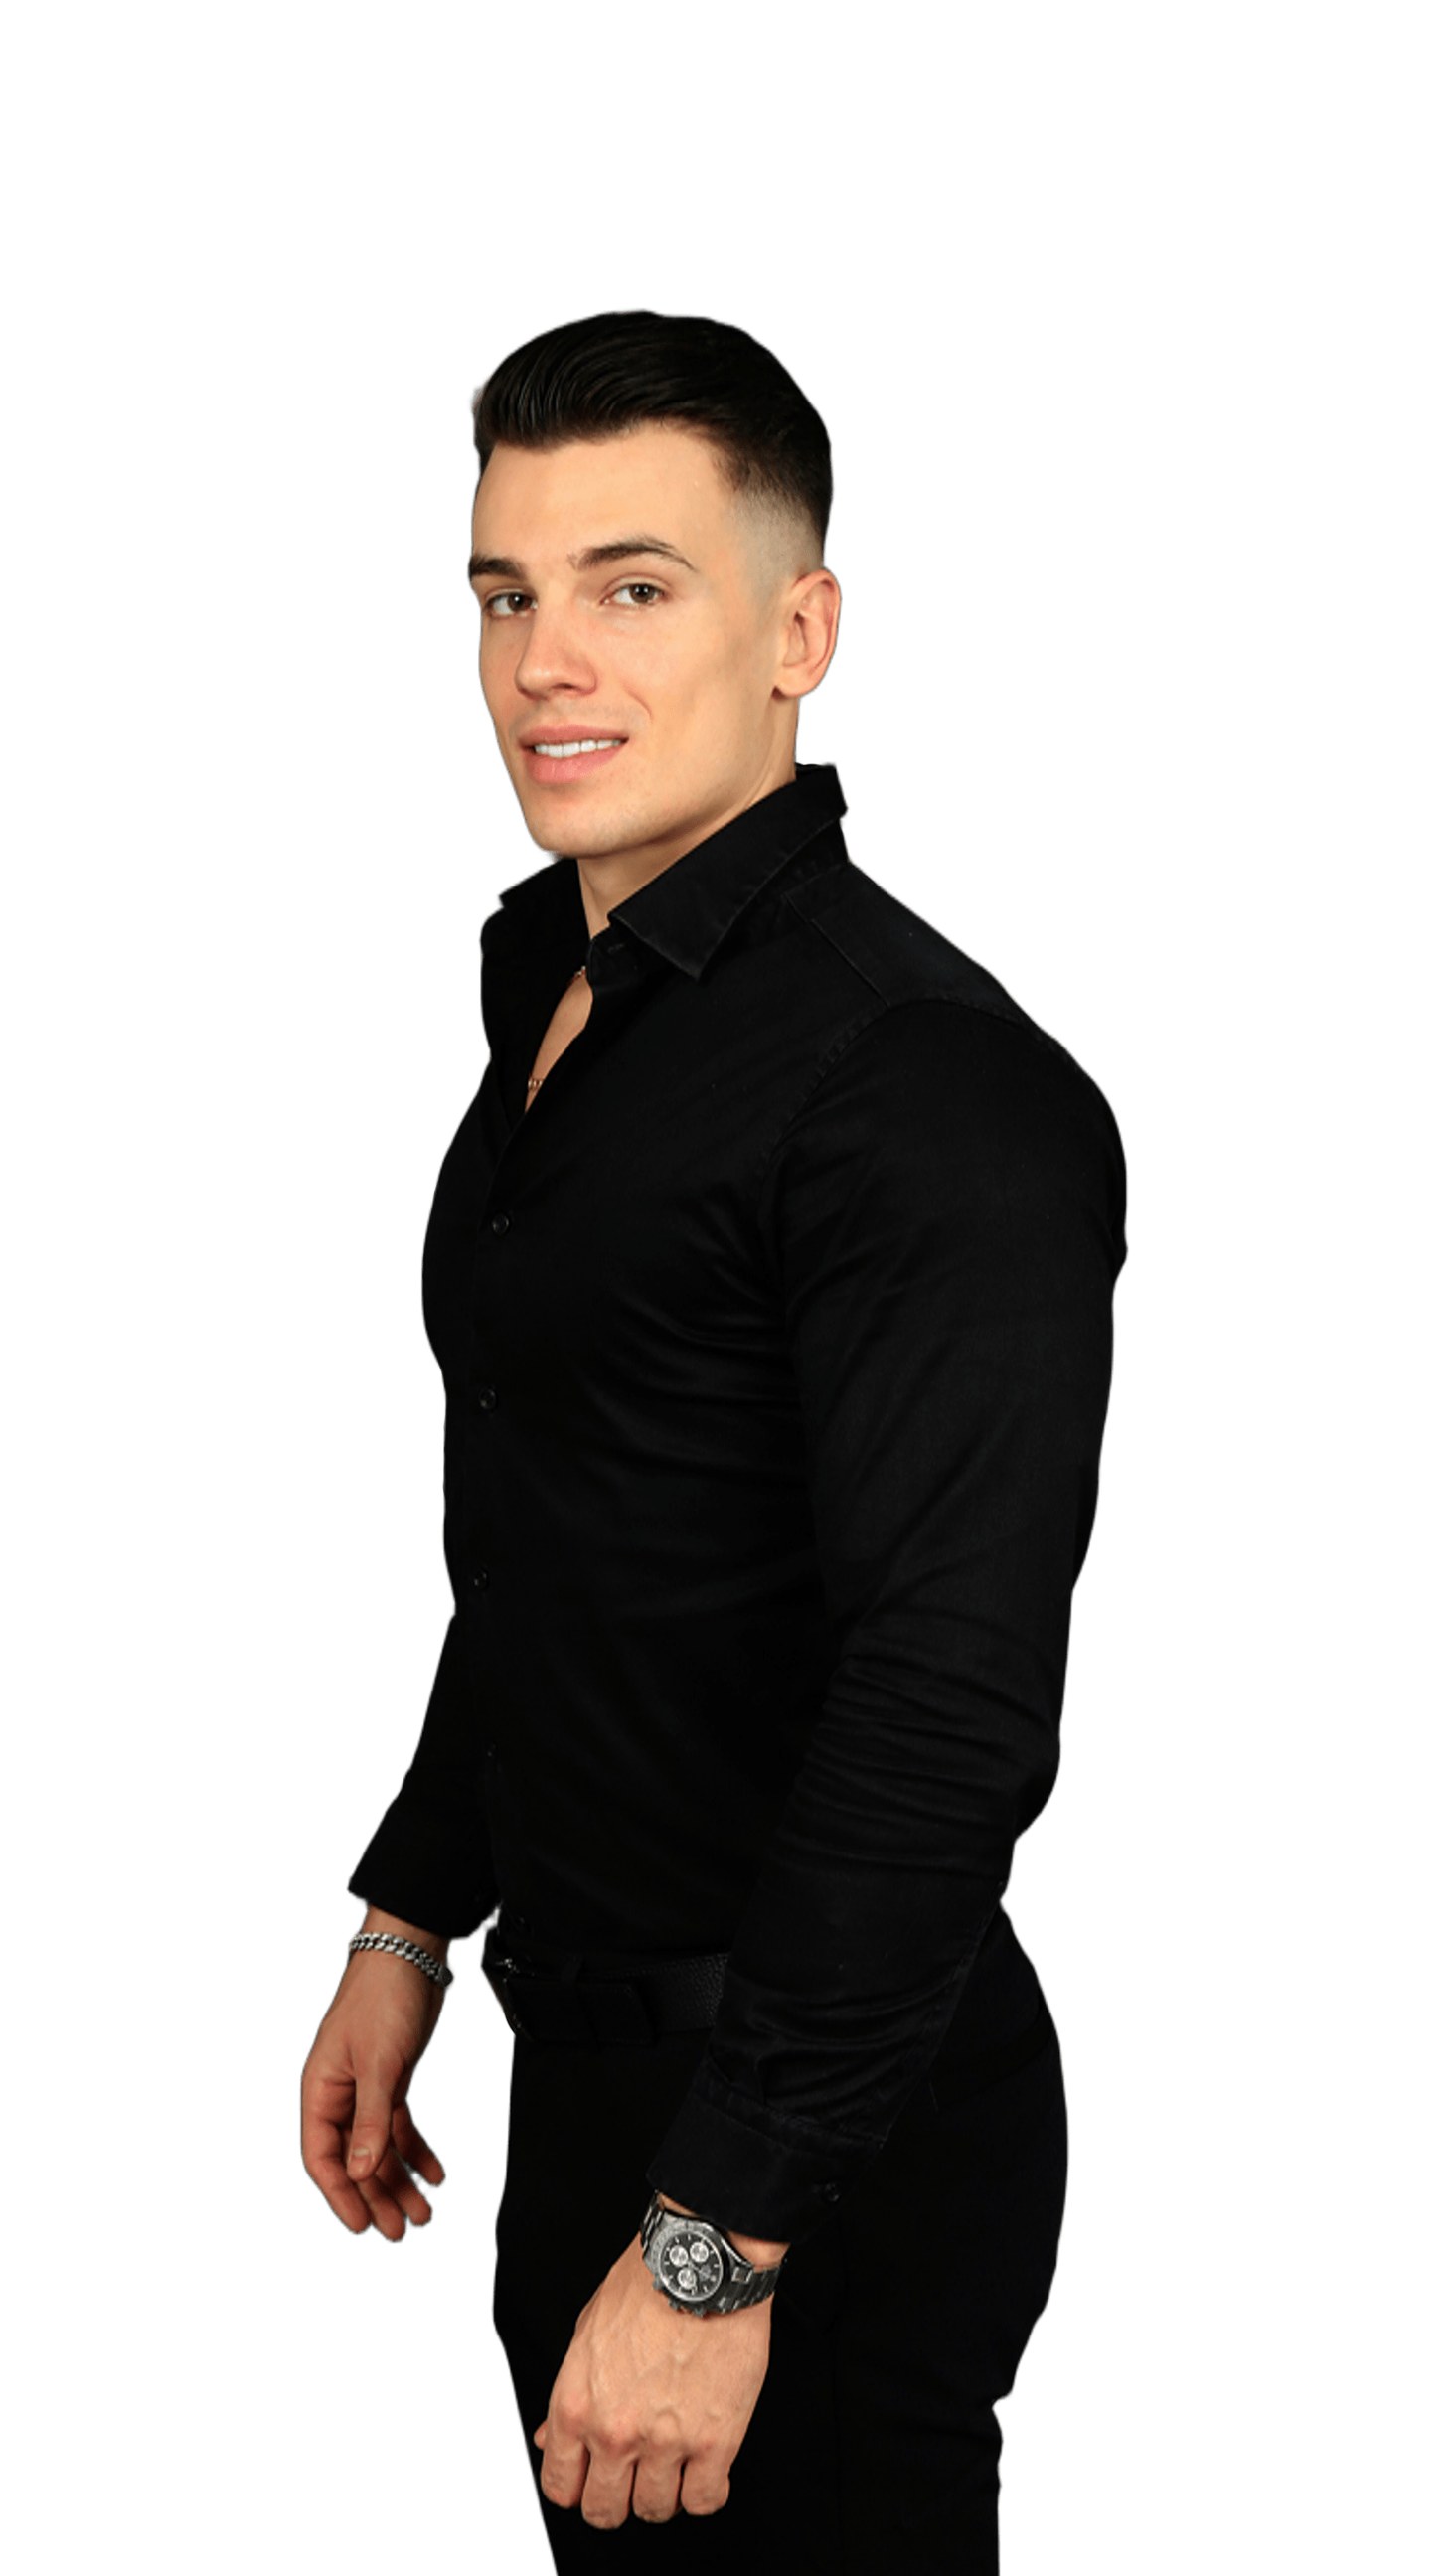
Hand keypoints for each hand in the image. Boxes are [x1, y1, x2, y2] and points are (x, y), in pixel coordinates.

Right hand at [298, 1923, 449, 2240]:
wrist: (412, 1952)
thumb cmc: (382, 1996)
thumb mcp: (379, 2064)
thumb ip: (370, 2120)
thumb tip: (360, 2172)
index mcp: (320, 2090)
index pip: (323, 2157)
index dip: (341, 2196)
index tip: (362, 2227)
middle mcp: (339, 2095)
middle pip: (354, 2160)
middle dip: (377, 2197)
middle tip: (401, 2232)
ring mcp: (366, 2088)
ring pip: (379, 2148)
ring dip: (400, 2180)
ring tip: (424, 2213)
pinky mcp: (392, 2080)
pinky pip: (399, 2127)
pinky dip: (416, 2151)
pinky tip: (435, 2174)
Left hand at [531, 2227, 772, 2526]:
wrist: (701, 2262)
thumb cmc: (646, 2285)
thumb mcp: (587, 2334)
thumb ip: (569, 2394)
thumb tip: (551, 2439)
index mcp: (576, 2406)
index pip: (561, 2487)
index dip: (577, 2487)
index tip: (591, 2480)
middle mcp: (615, 2432)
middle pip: (606, 2511)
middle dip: (616, 2500)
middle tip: (633, 2478)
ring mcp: (666, 2442)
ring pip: (656, 2510)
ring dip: (663, 2493)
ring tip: (673, 2464)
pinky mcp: (716, 2442)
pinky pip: (705, 2500)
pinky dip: (704, 2492)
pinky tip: (705, 2467)